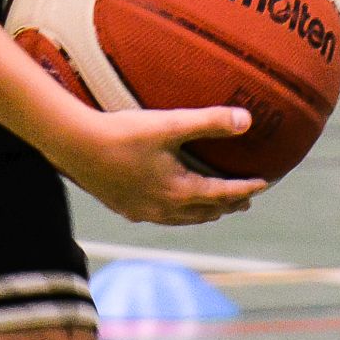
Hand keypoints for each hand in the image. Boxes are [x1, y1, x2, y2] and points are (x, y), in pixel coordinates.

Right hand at [53, 105, 267, 224]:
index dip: (246, 189)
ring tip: (215, 207)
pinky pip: (161, 217)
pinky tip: (171, 206)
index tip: (265, 183)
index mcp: (179, 191)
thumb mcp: (170, 124)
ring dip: (204, 213)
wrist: (75, 146)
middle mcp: (164, 208)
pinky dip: (178, 213)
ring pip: (184, 219)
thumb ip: (209, 121)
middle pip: (206, 212)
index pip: (223, 194)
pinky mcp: (125, 208)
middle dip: (229, 205)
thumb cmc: (122, 133)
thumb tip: (247, 121)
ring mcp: (143, 212)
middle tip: (246, 199)